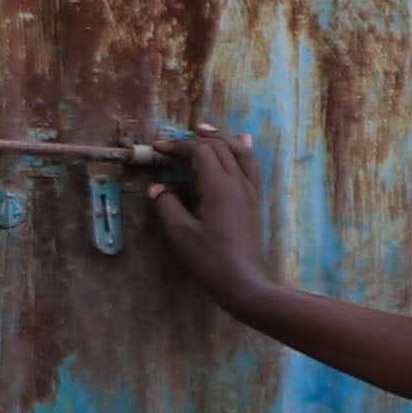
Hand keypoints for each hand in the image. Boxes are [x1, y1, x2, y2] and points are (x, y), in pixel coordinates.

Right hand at [133, 124, 269, 302]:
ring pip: (239, 151)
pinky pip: (252, 166)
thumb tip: (157, 188)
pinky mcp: (254, 200)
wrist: (242, 282)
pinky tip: (242, 142)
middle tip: (174, 143)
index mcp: (219, 188)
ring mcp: (250, 191)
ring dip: (220, 138)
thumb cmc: (209, 260)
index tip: (159, 149)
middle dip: (195, 140)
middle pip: (219, 147)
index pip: (200, 153)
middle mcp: (238, 183)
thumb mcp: (180, 235)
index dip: (178, 146)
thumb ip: (167, 206)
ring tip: (204, 130)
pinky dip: (243, 150)